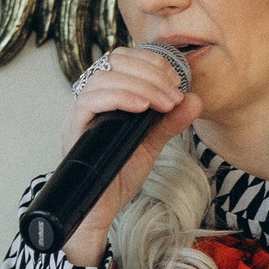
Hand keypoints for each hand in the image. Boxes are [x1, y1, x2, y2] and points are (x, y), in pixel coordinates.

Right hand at [57, 47, 201, 268]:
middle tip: (174, 94)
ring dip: (141, 85)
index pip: (122, 58)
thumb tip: (195, 99)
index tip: (175, 79)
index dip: (150, 60)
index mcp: (106, 96)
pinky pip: (90, 100)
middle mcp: (89, 100)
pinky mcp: (73, 129)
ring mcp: (79, 113)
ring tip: (164, 103)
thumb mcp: (151, 143)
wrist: (101, 209)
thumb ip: (169, 121)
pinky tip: (143, 107)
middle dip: (150, 72)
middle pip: (113, 62)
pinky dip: (120, 97)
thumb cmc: (119, 175)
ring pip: (104, 77)